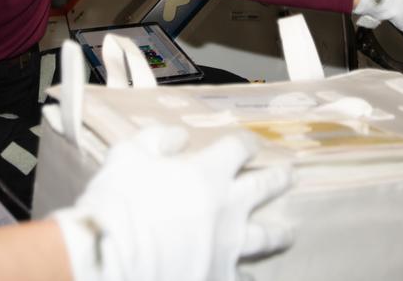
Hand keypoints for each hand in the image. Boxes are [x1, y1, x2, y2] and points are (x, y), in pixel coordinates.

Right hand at [53, 126, 291, 280]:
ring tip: (288, 233)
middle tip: (291, 176)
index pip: (238, 149)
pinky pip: (242, 278)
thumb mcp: (128, 154)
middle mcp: (227, 208)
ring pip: (265, 237)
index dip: (247, 143)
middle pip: (264, 187)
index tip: (253, 144)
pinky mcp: (218, 277)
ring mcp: (227, 246)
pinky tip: (250, 278)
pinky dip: (247, 277)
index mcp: (208, 173)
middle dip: (279, 179)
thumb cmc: (117, 202)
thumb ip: (157, 138)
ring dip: (279, 233)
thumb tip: (181, 136)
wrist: (111, 256)